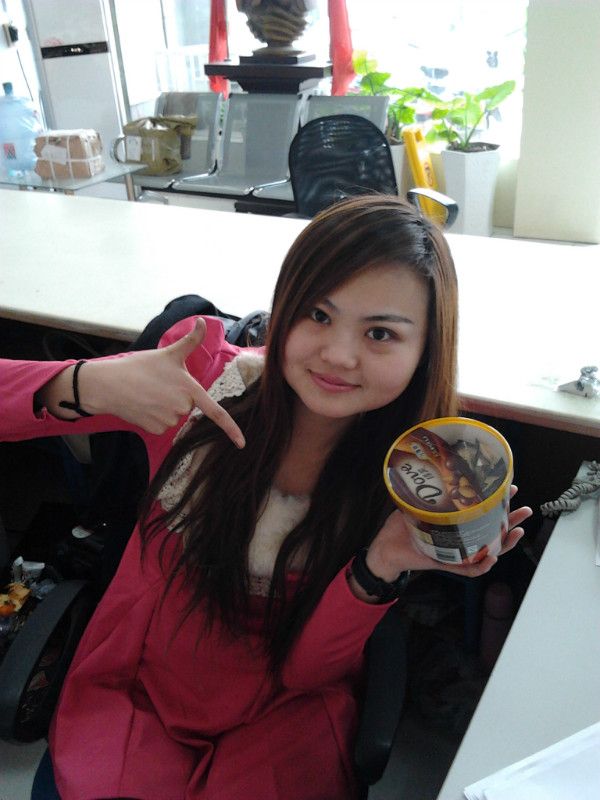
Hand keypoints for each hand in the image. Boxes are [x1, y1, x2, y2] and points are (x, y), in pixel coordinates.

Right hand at [80, 318, 245, 445]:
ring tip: (149, 392)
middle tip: (159, 384)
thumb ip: (191, 340)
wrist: (108, 385)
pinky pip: (163, 424)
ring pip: (175, 415)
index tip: (242, 444)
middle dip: (178, 396)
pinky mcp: (155, 429)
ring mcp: (168, 420)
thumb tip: (203, 321)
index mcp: (189, 389)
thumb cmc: (140, 366)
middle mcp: (182, 407)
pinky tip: (143, 404)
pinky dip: (155, 415)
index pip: (216, 412)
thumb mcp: (169, 353)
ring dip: (166, 406)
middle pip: (188, 405)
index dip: (231, 429)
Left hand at [366, 486, 531, 581]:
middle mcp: (460, 539)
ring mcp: (456, 553)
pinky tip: (492, 557)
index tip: (509, 488)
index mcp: (456, 524)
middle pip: (492, 532)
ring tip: (517, 532)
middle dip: (511, 521)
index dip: (497, 503)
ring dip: (505, 544)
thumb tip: (436, 468)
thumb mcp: (416, 503)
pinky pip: (468, 570)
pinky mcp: (446, 564)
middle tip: (525, 511)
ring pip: (488, 551)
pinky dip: (481, 566)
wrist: (385, 549)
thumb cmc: (401, 528)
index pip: (482, 513)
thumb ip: (428, 490)